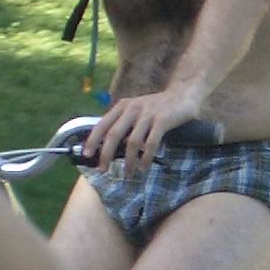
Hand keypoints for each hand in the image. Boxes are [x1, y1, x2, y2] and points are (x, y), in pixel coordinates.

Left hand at [83, 83, 204, 171]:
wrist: (182, 94)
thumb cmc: (157, 106)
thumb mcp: (136, 109)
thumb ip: (123, 122)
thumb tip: (108, 145)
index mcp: (122, 106)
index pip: (102, 124)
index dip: (93, 140)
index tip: (87, 155)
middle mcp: (133, 109)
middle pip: (114, 134)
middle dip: (106, 154)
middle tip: (103, 170)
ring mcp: (148, 114)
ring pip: (132, 142)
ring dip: (128, 161)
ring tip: (127, 174)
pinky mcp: (162, 121)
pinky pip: (151, 143)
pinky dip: (146, 158)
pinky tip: (143, 167)